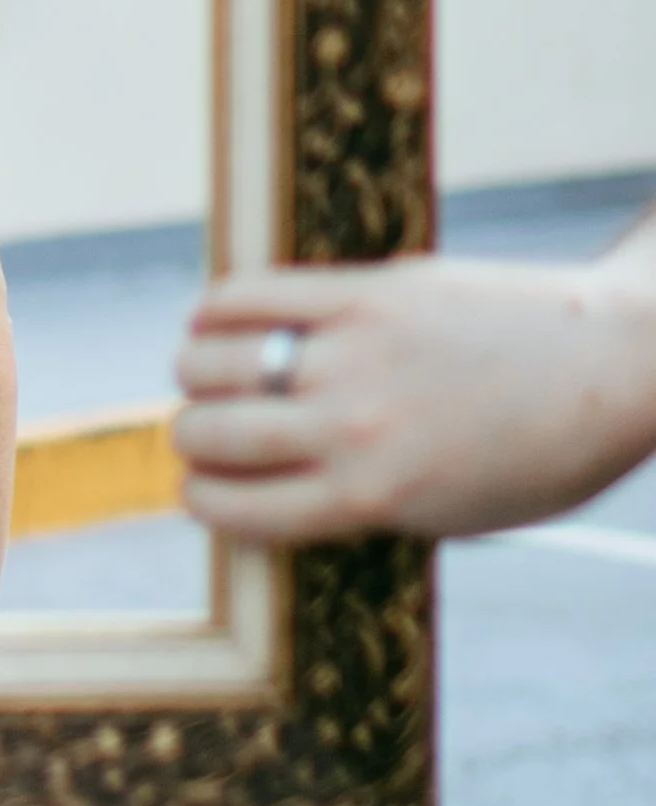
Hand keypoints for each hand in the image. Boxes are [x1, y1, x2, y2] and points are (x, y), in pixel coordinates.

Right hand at [176, 241, 655, 541]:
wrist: (614, 369)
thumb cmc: (543, 454)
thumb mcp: (453, 513)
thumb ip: (367, 502)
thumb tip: (281, 486)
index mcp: (372, 500)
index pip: (236, 508)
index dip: (202, 500)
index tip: (200, 489)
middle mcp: (351, 430)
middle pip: (210, 433)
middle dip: (191, 437)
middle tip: (201, 430)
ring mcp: (355, 355)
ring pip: (213, 362)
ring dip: (192, 372)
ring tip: (201, 371)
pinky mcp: (366, 292)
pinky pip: (252, 294)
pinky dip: (215, 307)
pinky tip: (211, 316)